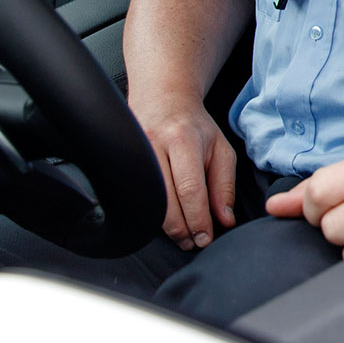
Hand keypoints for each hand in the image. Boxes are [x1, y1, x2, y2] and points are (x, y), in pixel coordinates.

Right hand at [130, 98, 235, 249]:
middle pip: (163, 199)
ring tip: (181, 236)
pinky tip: (161, 220)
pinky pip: (131, 195)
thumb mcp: (221, 150)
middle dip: (179, 228)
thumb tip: (225, 220)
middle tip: (191, 243)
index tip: (205, 238)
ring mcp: (130, 151)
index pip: (190, 188)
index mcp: (183, 139)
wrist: (162, 99)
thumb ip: (225, 186)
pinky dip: (147, 213)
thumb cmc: (195, 127)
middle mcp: (152, 144)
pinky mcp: (118, 159)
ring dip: (163, 226)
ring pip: (144, 201)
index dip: (197, 219)